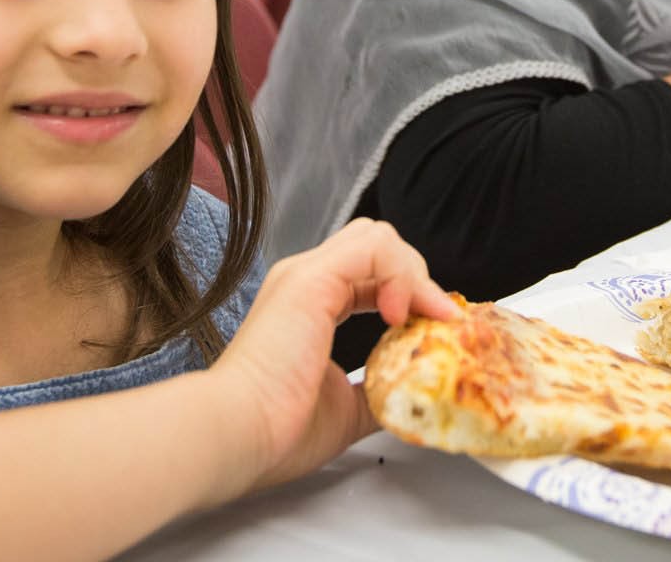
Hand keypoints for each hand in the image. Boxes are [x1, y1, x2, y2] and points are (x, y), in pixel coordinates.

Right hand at [209, 219, 455, 495]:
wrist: (236, 435)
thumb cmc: (276, 432)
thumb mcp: (344, 410)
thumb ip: (373, 392)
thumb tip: (403, 396)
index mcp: (308, 307)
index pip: (369, 275)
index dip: (409, 295)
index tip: (433, 332)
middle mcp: (304, 282)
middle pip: (375, 246)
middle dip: (415, 278)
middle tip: (432, 322)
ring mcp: (305, 275)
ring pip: (377, 236)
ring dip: (412, 273)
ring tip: (422, 316)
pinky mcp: (310, 280)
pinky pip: (375, 247)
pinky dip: (401, 274)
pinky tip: (399, 313)